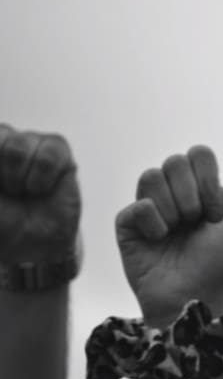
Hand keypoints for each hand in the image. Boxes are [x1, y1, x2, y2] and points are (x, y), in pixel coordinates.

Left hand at [0, 126, 80, 263]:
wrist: (30, 243)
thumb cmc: (1, 221)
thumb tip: (4, 143)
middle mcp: (6, 141)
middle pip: (1, 134)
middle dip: (2, 170)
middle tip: (7, 190)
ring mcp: (33, 144)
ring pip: (22, 143)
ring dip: (20, 176)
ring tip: (24, 190)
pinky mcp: (59, 153)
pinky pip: (51, 152)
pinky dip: (43, 176)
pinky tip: (42, 188)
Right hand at [115, 146, 222, 325]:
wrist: (193, 294)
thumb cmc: (215, 261)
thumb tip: (200, 183)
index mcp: (198, 189)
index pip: (198, 154)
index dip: (208, 179)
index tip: (214, 211)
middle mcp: (172, 194)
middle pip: (174, 161)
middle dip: (190, 194)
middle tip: (193, 221)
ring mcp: (148, 207)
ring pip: (151, 175)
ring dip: (172, 207)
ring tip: (175, 230)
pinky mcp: (127, 224)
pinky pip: (138, 205)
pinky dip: (154, 222)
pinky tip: (158, 239)